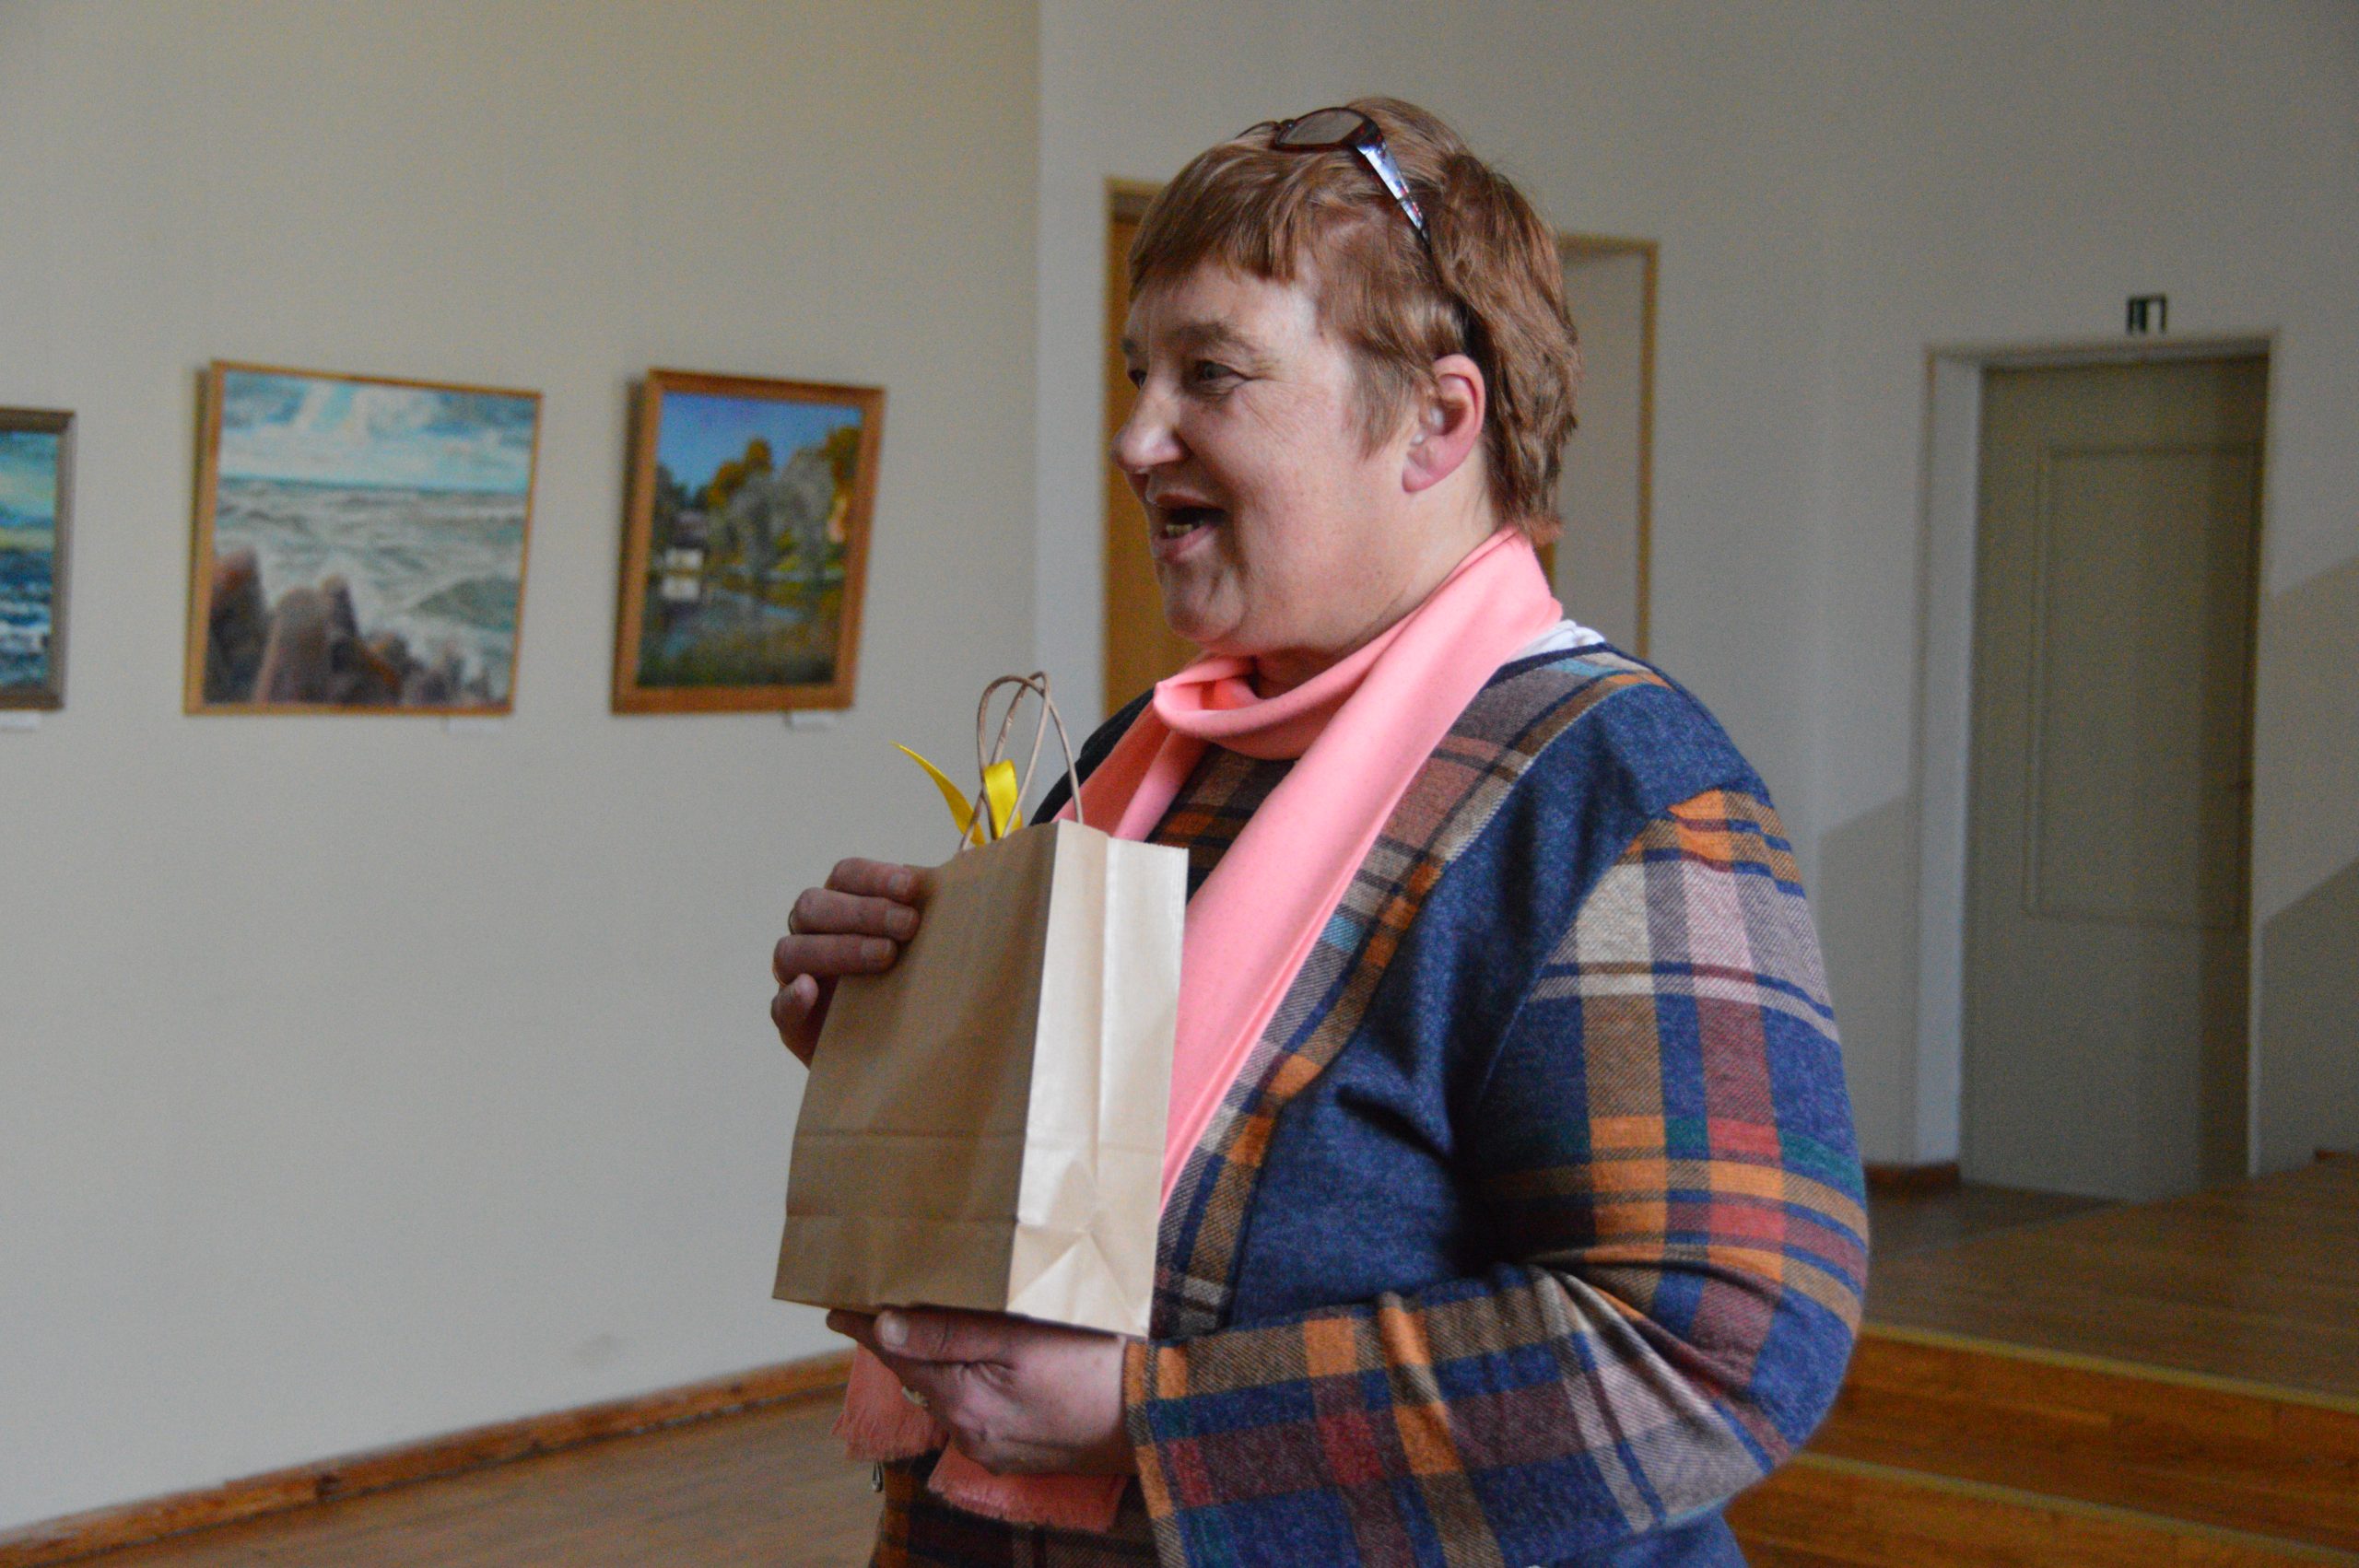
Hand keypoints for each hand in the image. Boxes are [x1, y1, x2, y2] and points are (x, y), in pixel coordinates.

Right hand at [769, 858, 926, 1065]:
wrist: (899, 1049)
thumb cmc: (913, 983)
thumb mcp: (925, 945)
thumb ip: (936, 911)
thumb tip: (972, 874)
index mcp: (842, 904)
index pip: (846, 875)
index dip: (875, 877)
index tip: (911, 887)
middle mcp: (811, 933)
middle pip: (814, 907)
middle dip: (862, 912)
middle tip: (909, 926)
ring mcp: (796, 975)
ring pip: (793, 950)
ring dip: (839, 948)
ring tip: (885, 957)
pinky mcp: (792, 1020)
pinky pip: (779, 1005)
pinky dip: (792, 997)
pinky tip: (812, 991)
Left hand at [828, 1308, 1134, 1476]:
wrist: (1158, 1416)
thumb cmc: (1099, 1365)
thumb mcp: (1023, 1335)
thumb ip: (952, 1330)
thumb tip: (885, 1324)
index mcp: (964, 1402)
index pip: (898, 1355)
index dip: (866, 1327)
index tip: (836, 1308)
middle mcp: (969, 1434)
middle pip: (922, 1375)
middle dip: (907, 1339)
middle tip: (895, 1298)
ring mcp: (994, 1449)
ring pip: (950, 1394)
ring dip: (943, 1362)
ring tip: (944, 1322)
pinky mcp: (1017, 1454)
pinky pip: (978, 1413)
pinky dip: (973, 1385)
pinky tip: (991, 1362)